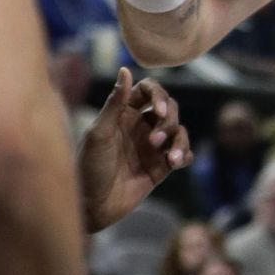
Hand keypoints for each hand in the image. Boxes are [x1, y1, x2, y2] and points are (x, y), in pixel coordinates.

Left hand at [77, 69, 191, 231]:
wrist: (94, 205)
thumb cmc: (89, 167)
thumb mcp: (100, 132)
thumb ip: (115, 102)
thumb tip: (125, 69)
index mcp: (123, 113)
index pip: (148, 91)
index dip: (158, 95)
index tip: (158, 110)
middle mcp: (139, 126)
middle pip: (169, 109)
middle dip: (168, 121)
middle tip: (155, 139)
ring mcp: (152, 147)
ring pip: (178, 131)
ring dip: (179, 141)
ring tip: (170, 158)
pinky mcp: (161, 167)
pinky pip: (183, 154)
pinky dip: (184, 155)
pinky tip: (176, 163)